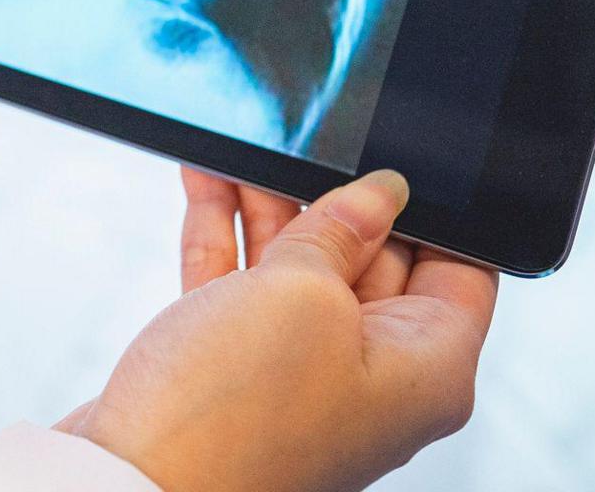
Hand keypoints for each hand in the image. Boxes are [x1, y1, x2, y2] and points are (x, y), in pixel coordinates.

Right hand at [58, 169, 498, 491]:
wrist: (133, 484)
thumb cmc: (233, 415)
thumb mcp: (302, 293)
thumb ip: (340, 230)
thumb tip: (378, 193)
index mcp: (427, 369)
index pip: (461, 269)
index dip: (433, 208)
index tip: (397, 152)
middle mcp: (374, 377)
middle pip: (373, 260)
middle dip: (334, 195)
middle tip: (305, 138)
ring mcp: (302, 377)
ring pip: (299, 269)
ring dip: (270, 206)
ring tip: (245, 145)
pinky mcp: (237, 374)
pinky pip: (243, 290)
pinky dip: (227, 236)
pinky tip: (207, 182)